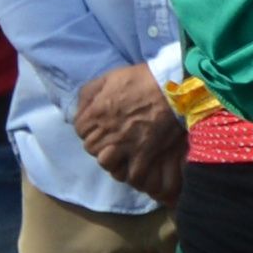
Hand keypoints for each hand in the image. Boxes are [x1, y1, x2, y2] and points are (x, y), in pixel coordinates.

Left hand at [70, 60, 189, 197]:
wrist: (173, 88)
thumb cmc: (142, 79)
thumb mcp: (109, 77)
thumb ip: (90, 92)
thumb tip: (80, 108)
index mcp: (97, 112)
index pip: (79, 129)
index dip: (88, 128)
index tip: (98, 126)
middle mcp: (108, 131)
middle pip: (91, 148)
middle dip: (98, 144)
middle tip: (110, 139)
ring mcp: (126, 145)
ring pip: (106, 163)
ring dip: (111, 159)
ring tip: (120, 154)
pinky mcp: (145, 154)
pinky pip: (133, 174)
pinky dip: (133, 174)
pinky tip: (136, 167)